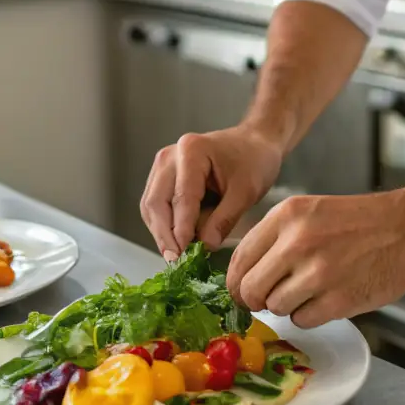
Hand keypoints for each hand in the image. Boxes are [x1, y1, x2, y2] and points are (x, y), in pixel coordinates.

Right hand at [140, 125, 283, 260]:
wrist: (254, 143)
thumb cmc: (253, 161)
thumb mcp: (246, 191)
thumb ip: (224, 219)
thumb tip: (204, 245)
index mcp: (191, 151)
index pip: (181, 198)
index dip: (181, 230)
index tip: (182, 255)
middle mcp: (170, 156)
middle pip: (156, 202)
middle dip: (165, 235)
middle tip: (176, 261)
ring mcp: (163, 165)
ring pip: (151, 206)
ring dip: (162, 232)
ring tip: (178, 255)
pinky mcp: (162, 176)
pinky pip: (155, 205)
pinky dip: (164, 225)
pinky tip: (178, 241)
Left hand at [226, 189, 404, 328]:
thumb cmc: (358, 222)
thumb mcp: (309, 212)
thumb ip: (275, 239)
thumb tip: (244, 274)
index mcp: (286, 216)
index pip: (239, 259)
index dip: (235, 282)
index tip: (240, 292)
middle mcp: (296, 242)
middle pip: (250, 288)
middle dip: (254, 300)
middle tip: (268, 300)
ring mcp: (317, 272)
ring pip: (274, 307)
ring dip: (286, 306)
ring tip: (309, 291)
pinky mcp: (338, 300)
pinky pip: (302, 320)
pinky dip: (310, 315)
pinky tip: (327, 298)